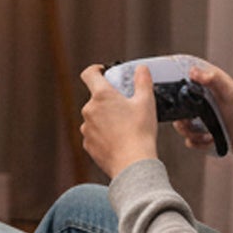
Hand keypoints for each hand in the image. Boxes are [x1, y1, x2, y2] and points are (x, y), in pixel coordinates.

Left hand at [80, 64, 158, 178]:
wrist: (132, 163)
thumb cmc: (140, 132)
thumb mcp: (146, 102)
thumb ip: (143, 81)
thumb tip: (141, 69)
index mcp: (102, 96)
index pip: (89, 74)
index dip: (96, 70)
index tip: (104, 72)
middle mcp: (89, 110)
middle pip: (95, 98)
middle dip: (108, 100)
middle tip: (125, 106)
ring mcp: (87, 128)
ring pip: (94, 117)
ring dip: (105, 118)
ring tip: (124, 127)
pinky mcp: (88, 144)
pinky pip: (94, 134)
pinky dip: (104, 134)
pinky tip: (119, 140)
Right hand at [175, 63, 232, 158]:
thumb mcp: (230, 94)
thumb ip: (213, 80)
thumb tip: (192, 70)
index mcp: (209, 86)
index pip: (185, 79)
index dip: (176, 85)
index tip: (176, 95)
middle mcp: (203, 100)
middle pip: (178, 106)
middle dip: (181, 117)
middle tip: (189, 122)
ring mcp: (202, 117)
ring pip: (182, 124)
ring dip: (190, 132)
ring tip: (206, 134)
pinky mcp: (203, 133)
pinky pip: (190, 139)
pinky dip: (197, 143)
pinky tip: (210, 140)